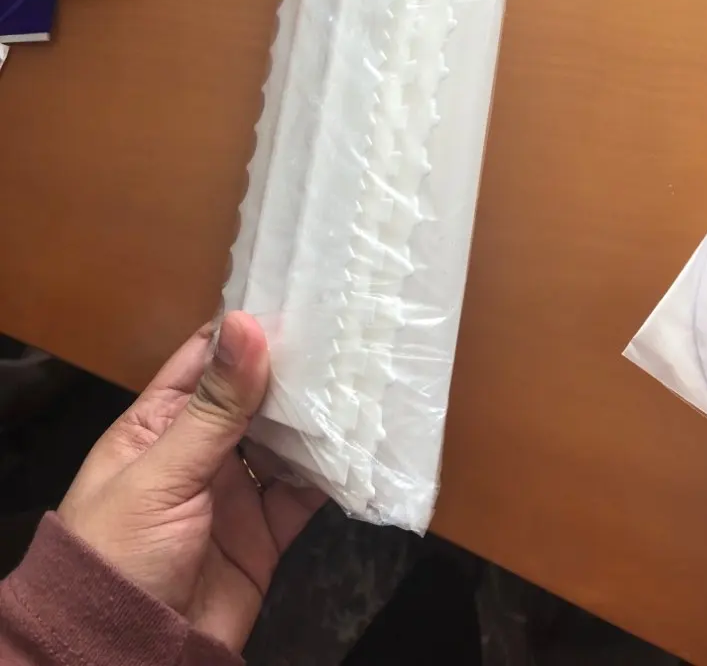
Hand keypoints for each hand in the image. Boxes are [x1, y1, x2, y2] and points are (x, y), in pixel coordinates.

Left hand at [59, 312, 325, 652]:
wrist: (129, 656)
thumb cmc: (121, 552)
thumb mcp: (161, 473)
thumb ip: (211, 406)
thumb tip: (245, 324)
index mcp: (160, 423)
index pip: (205, 360)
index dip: (246, 332)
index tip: (296, 300)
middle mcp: (200, 449)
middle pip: (252, 397)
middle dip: (292, 370)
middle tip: (345, 336)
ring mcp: (234, 490)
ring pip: (282, 440)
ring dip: (315, 418)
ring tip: (360, 382)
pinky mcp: (264, 531)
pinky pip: (302, 492)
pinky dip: (329, 472)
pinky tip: (357, 446)